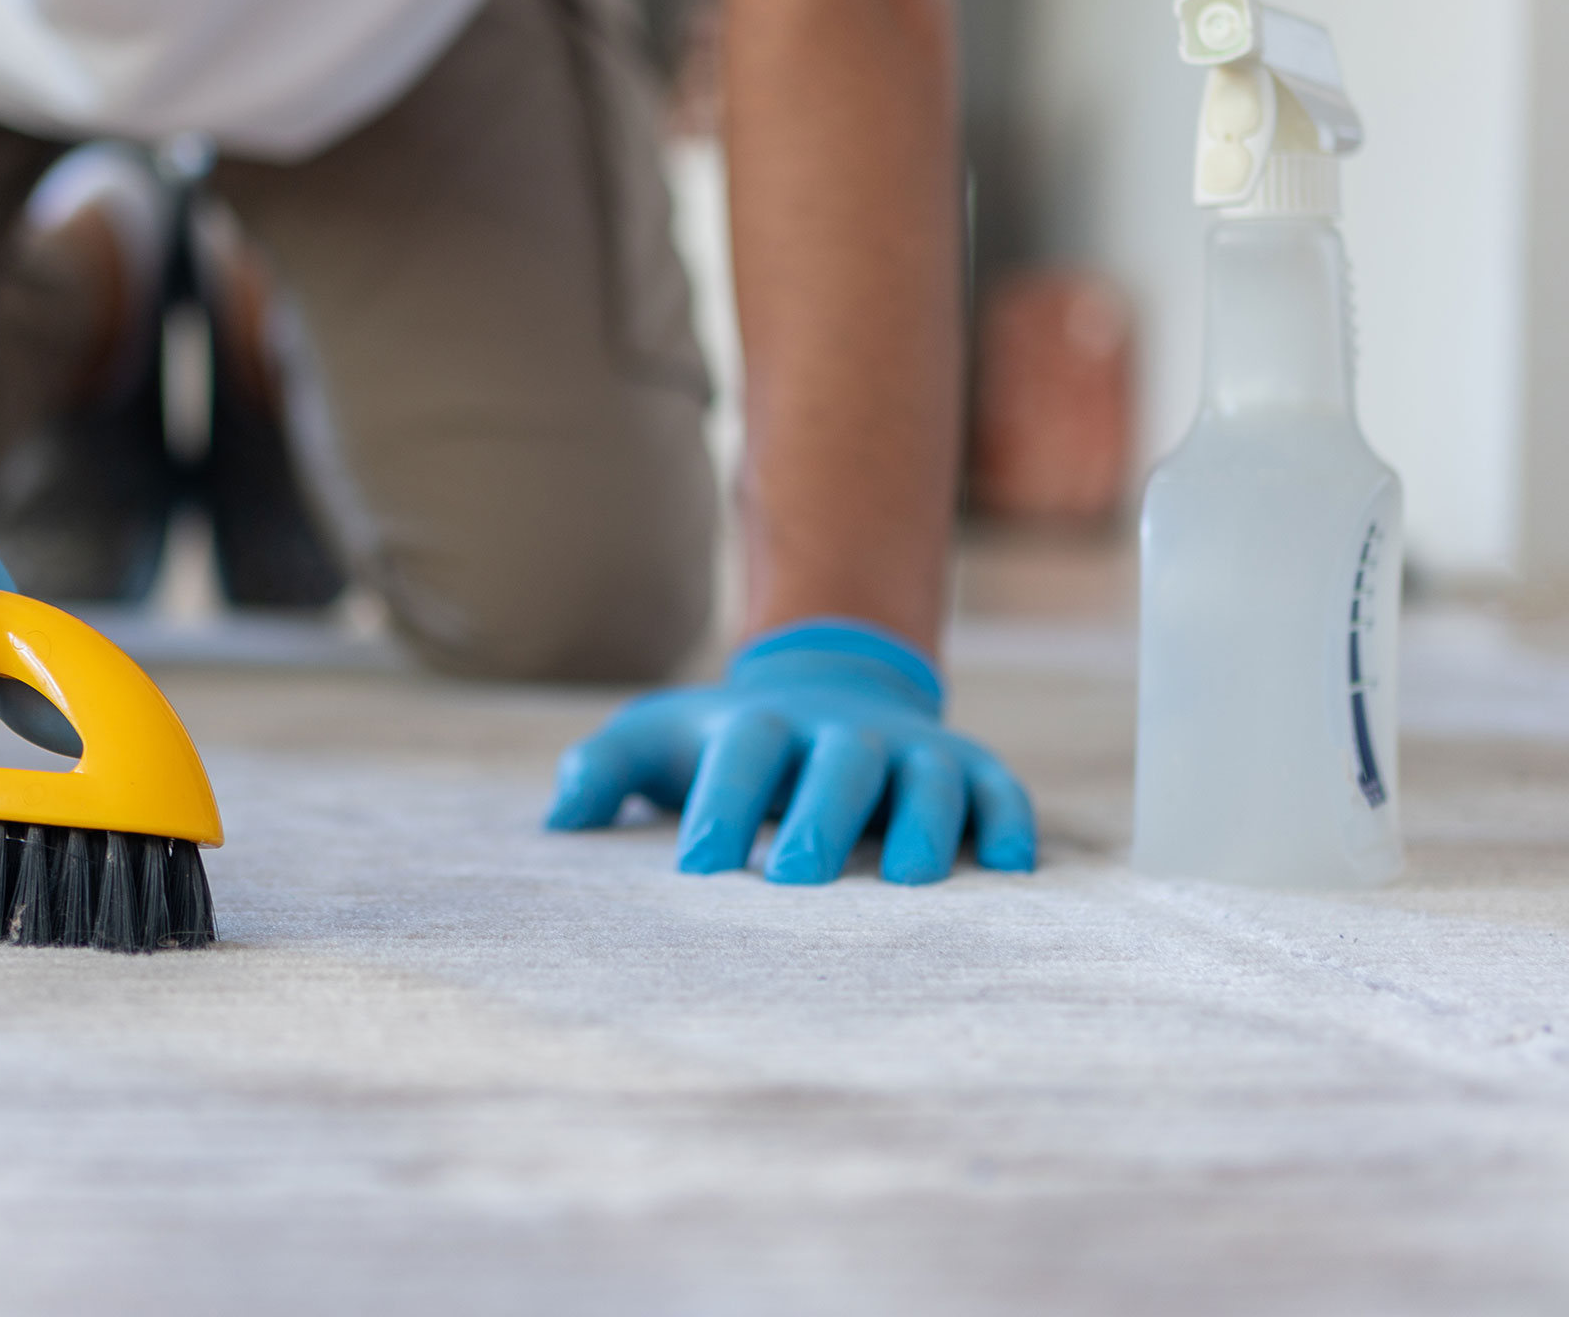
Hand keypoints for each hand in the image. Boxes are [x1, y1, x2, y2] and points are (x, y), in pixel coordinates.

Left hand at [545, 620, 1036, 883]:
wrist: (825, 687)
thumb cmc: (727, 746)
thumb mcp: (659, 739)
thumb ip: (606, 769)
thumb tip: (558, 817)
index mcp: (765, 727)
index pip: (745, 755)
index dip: (723, 805)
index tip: (697, 869)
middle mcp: (844, 734)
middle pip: (841, 762)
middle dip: (824, 816)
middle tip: (798, 880)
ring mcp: (911, 750)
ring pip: (930, 775)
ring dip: (925, 822)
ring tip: (913, 882)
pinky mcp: (968, 768)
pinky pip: (1000, 790)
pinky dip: (1010, 822)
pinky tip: (1010, 870)